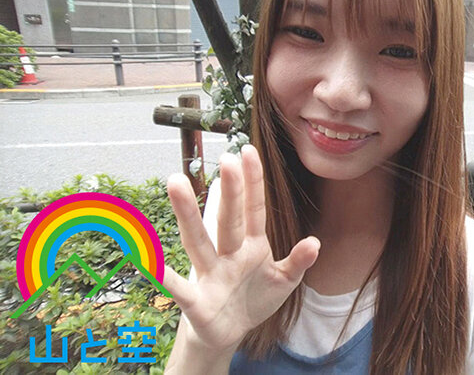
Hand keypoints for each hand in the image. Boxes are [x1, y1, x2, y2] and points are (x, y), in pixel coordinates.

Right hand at [162, 144, 319, 352]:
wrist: (228, 333)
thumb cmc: (254, 298)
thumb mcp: (284, 280)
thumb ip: (298, 261)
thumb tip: (315, 242)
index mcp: (252, 246)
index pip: (253, 210)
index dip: (252, 182)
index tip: (248, 150)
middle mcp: (228, 254)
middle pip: (228, 219)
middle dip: (229, 191)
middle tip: (225, 158)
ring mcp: (210, 275)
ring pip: (198, 240)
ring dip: (187, 213)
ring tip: (175, 181)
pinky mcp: (196, 301)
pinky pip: (179, 287)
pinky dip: (163, 275)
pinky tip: (147, 259)